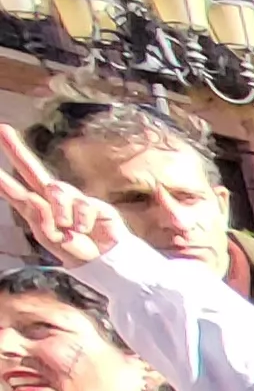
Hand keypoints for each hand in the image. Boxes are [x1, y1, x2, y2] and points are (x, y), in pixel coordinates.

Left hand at [0, 128, 121, 267]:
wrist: (106, 261)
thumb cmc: (77, 250)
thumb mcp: (52, 240)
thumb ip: (40, 220)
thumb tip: (35, 198)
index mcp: (39, 210)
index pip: (16, 191)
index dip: (2, 180)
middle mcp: (54, 200)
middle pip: (33, 170)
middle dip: (17, 150)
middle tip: (1, 129)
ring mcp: (74, 199)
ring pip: (57, 190)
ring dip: (61, 211)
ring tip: (68, 227)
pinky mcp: (94, 202)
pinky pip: (82, 204)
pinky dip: (81, 220)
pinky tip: (85, 229)